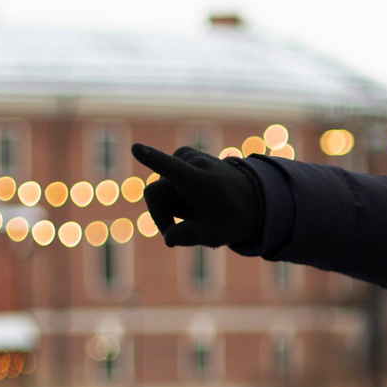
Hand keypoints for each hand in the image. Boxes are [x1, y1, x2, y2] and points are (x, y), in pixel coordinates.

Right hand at [132, 143, 263, 249]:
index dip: (152, 160)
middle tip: (187, 228)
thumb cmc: (232, 218)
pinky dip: (174, 195)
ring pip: (158, 189)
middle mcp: (192, 162)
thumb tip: (168, 238)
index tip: (136, 149)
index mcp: (200, 181)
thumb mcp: (215, 234)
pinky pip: (164, 180)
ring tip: (198, 207)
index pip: (172, 170)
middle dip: (164, 215)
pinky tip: (193, 198)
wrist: (250, 200)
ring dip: (172, 205)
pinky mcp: (183, 154)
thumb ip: (190, 236)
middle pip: (155, 194)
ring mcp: (186, 155)